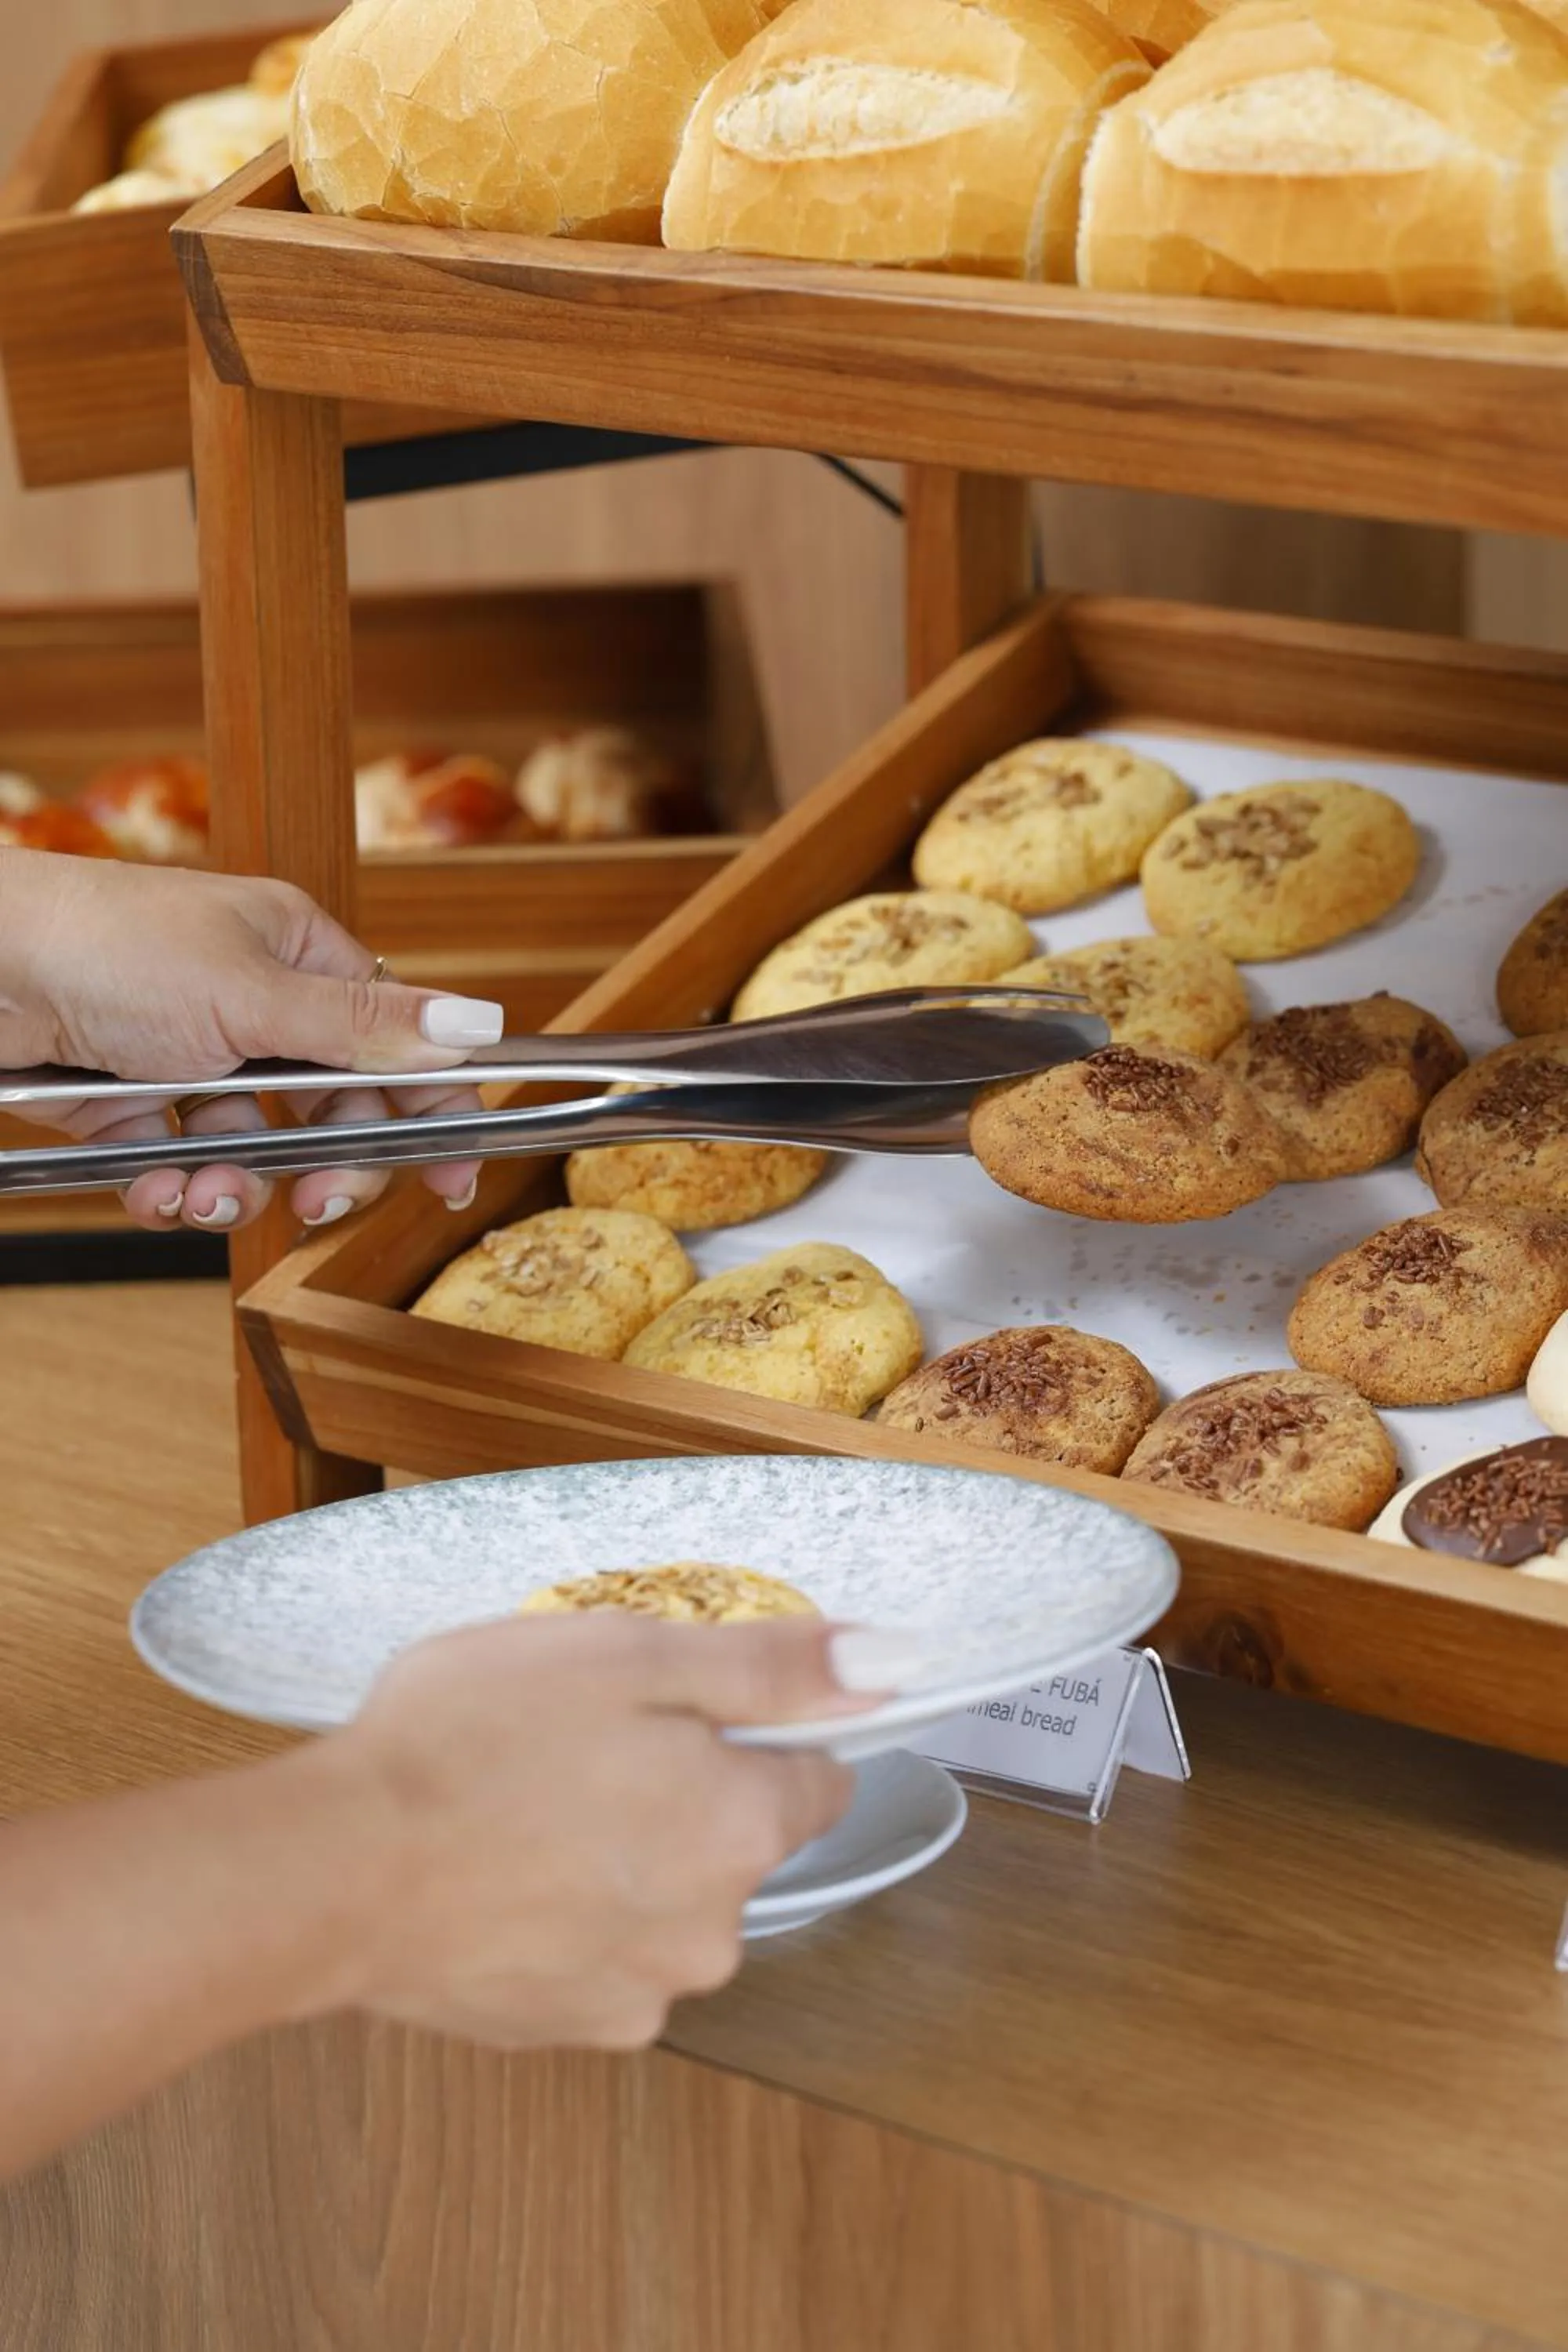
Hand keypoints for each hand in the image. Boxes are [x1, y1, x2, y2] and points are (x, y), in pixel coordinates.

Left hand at [0, 850, 502, 1232]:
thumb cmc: (105, 946)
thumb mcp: (254, 993)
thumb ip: (367, 1027)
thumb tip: (480, 1026)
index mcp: (295, 955)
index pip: (393, 1037)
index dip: (429, 1106)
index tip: (451, 1173)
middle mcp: (248, 1004)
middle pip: (331, 1107)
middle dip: (327, 1163)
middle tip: (321, 1200)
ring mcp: (188, 1056)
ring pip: (252, 1149)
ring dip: (235, 1184)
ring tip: (203, 1191)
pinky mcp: (129, 1104)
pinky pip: (180, 1165)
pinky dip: (171, 1187)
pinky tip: (155, 1186)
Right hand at [308, 1614, 868, 2047]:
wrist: (335, 1868)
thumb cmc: (472, 1741)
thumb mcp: (630, 1656)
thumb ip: (774, 1666)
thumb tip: (894, 1660)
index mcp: (743, 1828)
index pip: (814, 1773)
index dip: (748, 1729)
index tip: (669, 1708)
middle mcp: (714, 1930)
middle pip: (735, 1840)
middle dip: (678, 1793)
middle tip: (576, 1746)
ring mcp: (639, 1992)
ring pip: (665, 1901)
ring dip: (620, 1858)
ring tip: (522, 1809)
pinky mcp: (568, 2029)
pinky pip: (601, 1957)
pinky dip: (566, 1919)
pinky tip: (500, 1875)